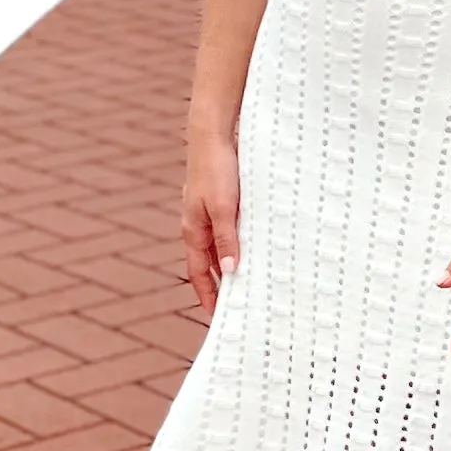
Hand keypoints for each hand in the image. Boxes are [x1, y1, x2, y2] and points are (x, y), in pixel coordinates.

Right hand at [182, 122, 240, 316]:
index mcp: (194, 230)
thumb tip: (231, 272)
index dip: (208, 295)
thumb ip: (227, 239)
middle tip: (239, 304)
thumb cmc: (216, 169)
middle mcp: (199, 224)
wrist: (213, 134)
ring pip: (221, 246)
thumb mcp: (223, 207)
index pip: (199, 273)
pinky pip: (230, 229)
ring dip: (233, 263)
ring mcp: (209, 212)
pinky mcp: (221, 200)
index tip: (218, 316)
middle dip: (222, 284)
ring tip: (252, 280)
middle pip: (210, 263)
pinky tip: (256, 245)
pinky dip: (239, 242)